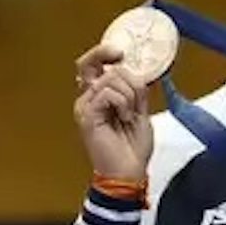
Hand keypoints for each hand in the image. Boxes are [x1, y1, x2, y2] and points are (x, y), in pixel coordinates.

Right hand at [73, 43, 152, 180]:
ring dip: (130, 94)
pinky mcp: (86, 114)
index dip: (103, 52)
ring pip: (110, 78)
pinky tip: (125, 118)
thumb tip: (134, 69)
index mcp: (99, 97)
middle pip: (90, 62)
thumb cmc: (132, 147)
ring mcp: (84, 106)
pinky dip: (124, 103)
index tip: (120, 54)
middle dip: (110, 60)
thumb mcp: (140, 110)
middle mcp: (87, 98)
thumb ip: (136, 89)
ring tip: (130, 115)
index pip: (93, 65)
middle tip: (121, 61)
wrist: (128, 172)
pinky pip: (108, 93)